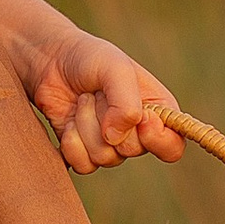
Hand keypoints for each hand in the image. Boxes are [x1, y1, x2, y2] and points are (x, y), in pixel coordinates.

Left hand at [28, 29, 184, 173]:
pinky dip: (71, 141)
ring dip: (86, 126)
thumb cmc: (90, 59)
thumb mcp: (116, 68)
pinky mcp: (84, 153)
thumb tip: (116, 138)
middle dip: (109, 120)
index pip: (173, 146)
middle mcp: (136, 133)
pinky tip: (69, 120)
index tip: (143, 119)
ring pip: (103, 157)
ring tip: (83, 100)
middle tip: (99, 93)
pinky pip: (82, 165)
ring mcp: (110, 146)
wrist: (51, 61)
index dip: (158, 139)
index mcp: (157, 112)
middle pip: (132, 150)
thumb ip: (126, 103)